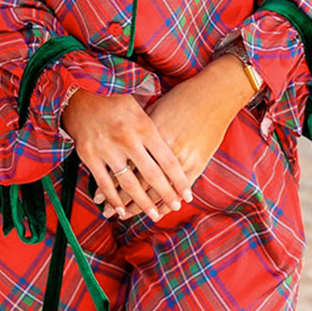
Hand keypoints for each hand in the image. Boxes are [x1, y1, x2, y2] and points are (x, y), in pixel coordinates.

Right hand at [61, 88, 192, 221]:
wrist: (79, 89)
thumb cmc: (115, 97)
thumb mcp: (141, 105)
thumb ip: (156, 125)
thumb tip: (177, 144)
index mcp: (144, 126)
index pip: (167, 160)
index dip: (179, 180)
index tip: (188, 195)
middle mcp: (127, 139)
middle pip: (152, 175)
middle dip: (166, 195)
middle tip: (177, 207)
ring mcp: (107, 149)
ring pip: (129, 183)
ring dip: (142, 203)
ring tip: (154, 215)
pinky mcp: (89, 156)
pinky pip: (104, 183)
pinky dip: (113, 199)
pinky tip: (123, 211)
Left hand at [94, 53, 255, 220]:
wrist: (214, 94)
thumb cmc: (180, 99)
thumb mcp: (153, 111)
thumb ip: (137, 134)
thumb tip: (118, 152)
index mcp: (146, 133)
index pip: (123, 165)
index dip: (110, 184)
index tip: (98, 198)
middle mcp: (161, 148)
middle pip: (136, 181)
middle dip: (121, 200)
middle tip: (107, 213)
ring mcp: (181, 157)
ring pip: (156, 189)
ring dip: (142, 206)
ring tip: (126, 216)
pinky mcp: (197, 162)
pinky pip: (178, 189)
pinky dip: (166, 201)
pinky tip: (157, 212)